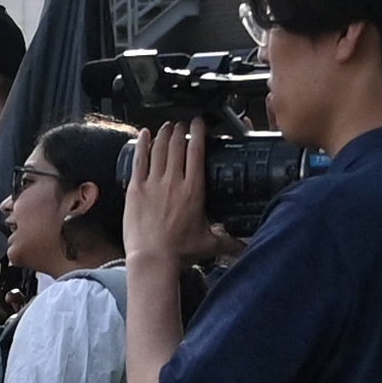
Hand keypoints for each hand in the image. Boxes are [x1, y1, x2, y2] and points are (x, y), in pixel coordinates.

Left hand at [122, 121, 215, 268]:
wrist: (152, 259)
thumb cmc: (179, 252)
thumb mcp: (209, 244)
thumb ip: (229, 241)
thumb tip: (245, 246)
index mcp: (194, 189)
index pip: (197, 151)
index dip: (198, 132)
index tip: (199, 123)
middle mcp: (174, 181)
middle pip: (177, 145)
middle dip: (180, 130)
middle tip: (182, 124)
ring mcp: (153, 184)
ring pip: (159, 149)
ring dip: (164, 134)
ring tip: (167, 126)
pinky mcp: (135, 189)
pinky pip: (139, 160)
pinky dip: (142, 144)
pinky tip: (144, 133)